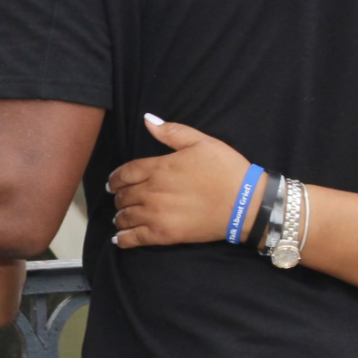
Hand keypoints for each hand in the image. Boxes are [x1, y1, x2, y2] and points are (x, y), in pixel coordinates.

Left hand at [105, 115, 253, 248]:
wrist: (244, 203)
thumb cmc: (225, 170)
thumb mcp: (201, 142)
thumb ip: (171, 132)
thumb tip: (147, 120)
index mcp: (159, 167)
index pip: (125, 172)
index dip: (116, 178)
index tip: (113, 182)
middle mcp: (151, 191)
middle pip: (123, 195)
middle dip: (119, 196)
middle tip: (120, 198)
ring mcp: (155, 214)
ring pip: (125, 216)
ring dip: (119, 216)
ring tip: (120, 216)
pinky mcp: (163, 235)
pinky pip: (133, 238)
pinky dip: (122, 238)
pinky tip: (118, 237)